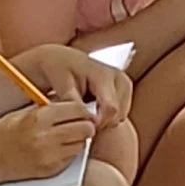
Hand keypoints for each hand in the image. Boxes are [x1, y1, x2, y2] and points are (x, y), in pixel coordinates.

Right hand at [0, 96, 98, 183]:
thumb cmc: (6, 132)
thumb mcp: (27, 112)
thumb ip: (52, 108)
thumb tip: (77, 104)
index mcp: (40, 117)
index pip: (78, 110)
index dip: (83, 111)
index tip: (82, 112)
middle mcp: (46, 137)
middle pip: (85, 129)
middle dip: (85, 126)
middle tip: (78, 125)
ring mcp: (49, 155)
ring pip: (81, 145)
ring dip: (77, 140)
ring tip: (64, 138)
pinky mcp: (50, 169)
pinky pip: (72, 158)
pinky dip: (69, 153)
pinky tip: (57, 149)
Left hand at [12, 43, 132, 125]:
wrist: (63, 58)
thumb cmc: (59, 69)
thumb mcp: (61, 83)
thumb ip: (73, 100)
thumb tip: (88, 118)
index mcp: (104, 75)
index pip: (111, 108)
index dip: (98, 123)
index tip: (81, 126)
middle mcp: (120, 78)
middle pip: (118, 115)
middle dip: (100, 123)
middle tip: (80, 120)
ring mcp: (125, 84)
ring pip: (121, 116)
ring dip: (104, 121)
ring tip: (84, 113)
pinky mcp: (126, 90)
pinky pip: (121, 114)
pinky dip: (107, 117)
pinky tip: (92, 111)